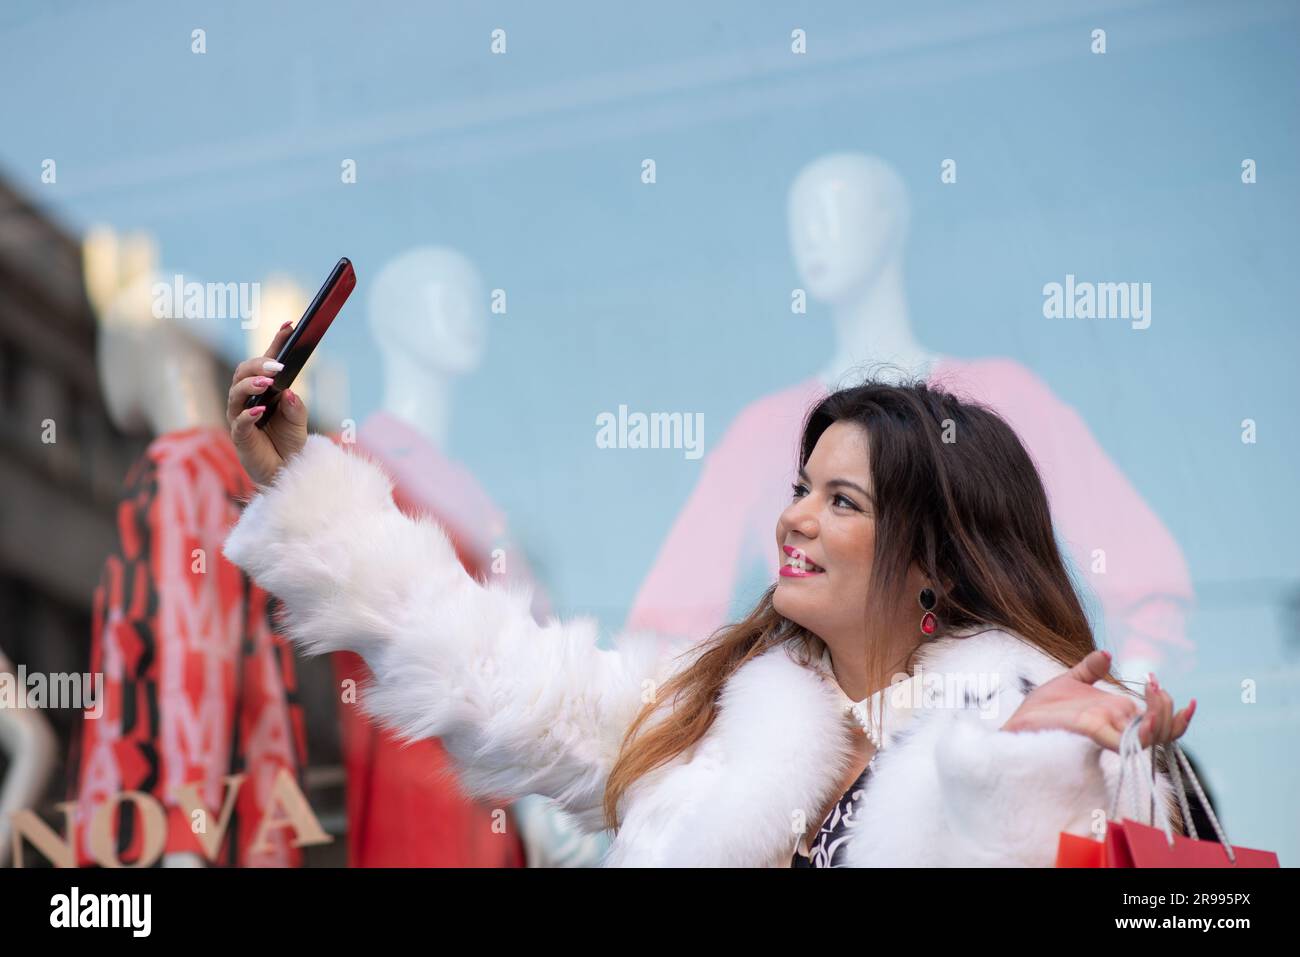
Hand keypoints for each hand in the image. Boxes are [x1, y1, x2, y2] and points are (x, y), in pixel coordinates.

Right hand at [227, 322, 309, 487]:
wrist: (285, 470)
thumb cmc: (289, 442)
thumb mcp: (299, 421)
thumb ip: (296, 407)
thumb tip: (288, 392)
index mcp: (264, 389)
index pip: (266, 361)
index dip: (277, 342)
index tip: (290, 325)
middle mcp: (248, 399)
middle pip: (243, 373)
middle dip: (259, 365)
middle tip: (278, 366)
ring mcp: (241, 416)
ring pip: (236, 393)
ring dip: (251, 385)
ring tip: (268, 383)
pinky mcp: (239, 436)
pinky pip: (240, 422)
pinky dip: (249, 415)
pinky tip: (261, 410)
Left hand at [1001, 649, 1195, 752]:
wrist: (1019, 719)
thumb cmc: (1043, 707)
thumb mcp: (1070, 680)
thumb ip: (1091, 668)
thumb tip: (1107, 653)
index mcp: (1116, 714)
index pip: (1159, 721)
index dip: (1173, 711)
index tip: (1162, 684)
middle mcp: (1117, 726)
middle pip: (1162, 729)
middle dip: (1168, 708)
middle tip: (1155, 685)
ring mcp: (1107, 731)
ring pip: (1152, 737)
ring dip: (1161, 717)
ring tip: (1155, 692)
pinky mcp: (1092, 732)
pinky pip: (1126, 741)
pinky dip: (1143, 732)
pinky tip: (1146, 718)